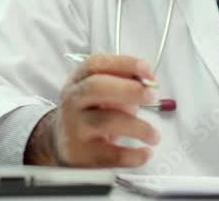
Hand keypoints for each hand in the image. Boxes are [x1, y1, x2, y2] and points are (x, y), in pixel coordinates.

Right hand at [24, 54, 159, 166]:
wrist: (63, 144)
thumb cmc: (92, 112)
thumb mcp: (104, 92)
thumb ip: (125, 82)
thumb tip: (150, 82)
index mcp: (78, 80)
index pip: (96, 64)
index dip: (123, 63)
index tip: (147, 68)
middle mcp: (72, 100)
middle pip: (96, 87)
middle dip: (129, 89)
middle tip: (152, 96)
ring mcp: (74, 127)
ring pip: (107, 121)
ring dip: (138, 127)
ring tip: (155, 135)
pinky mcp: (80, 154)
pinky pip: (110, 154)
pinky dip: (133, 155)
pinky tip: (145, 153)